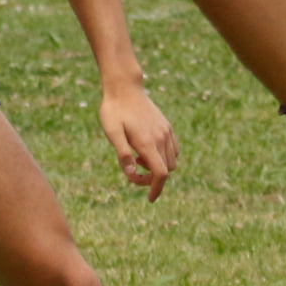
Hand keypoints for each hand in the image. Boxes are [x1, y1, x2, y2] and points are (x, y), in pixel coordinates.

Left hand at [98, 82, 178, 201]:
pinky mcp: (166, 126)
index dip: (156, 189)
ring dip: (158, 167)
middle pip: (167, 170)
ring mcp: (166, 131)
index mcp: (147, 142)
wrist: (124, 86)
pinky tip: (147, 150)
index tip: (149, 199)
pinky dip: (164, 156)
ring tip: (137, 158)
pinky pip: (173, 149)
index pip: (160, 174)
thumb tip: (130, 174)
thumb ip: (122, 153)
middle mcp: (161, 138)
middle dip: (153, 178)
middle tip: (132, 172)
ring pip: (172, 160)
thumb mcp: (112, 132)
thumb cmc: (114, 110)